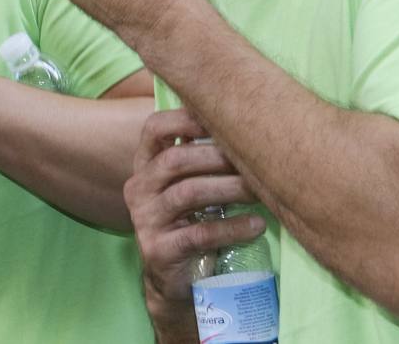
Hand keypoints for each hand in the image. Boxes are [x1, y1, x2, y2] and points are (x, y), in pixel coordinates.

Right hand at [124, 110, 263, 330]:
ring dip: (228, 189)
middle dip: (217, 156)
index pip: (154, 129)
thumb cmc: (191, 222)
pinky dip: (232, 228)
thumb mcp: (189, 186)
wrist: (176, 280)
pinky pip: (199, 233)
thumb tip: (246, 123)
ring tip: (260, 192)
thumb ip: (201, 158)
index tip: (221, 119)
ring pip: (187, 193)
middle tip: (254, 160)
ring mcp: (145, 220)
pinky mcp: (159, 251)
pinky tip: (256, 226)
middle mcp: (138, 188)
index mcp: (145, 166)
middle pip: (175, 160)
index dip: (185, 118)